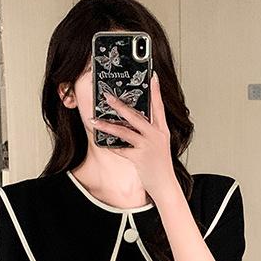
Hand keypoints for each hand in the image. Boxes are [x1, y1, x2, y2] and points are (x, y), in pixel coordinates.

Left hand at [89, 72, 177, 201]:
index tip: (151, 75)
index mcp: (161, 130)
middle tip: (107, 96)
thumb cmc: (160, 165)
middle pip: (136, 115)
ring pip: (125, 131)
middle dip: (120, 105)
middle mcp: (156, 135)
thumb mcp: (158, 144)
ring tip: (94, 121)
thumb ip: (149, 132)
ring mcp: (147, 146)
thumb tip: (131, 122)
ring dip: (107, 125)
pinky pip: (121, 149)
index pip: (159, 106)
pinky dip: (110, 146)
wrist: (165, 185)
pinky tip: (100, 142)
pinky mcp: (139, 158)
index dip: (155, 90)